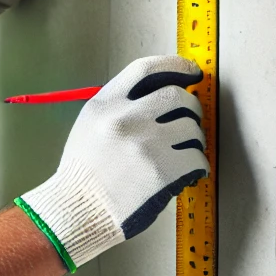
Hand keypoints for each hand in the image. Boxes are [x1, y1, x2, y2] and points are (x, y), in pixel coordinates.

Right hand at [17, 55, 207, 270]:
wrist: (77, 208)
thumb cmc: (84, 171)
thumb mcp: (90, 125)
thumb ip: (121, 106)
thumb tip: (166, 96)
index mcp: (104, 103)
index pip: (146, 69)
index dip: (175, 66)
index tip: (192, 72)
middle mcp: (124, 118)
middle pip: (178, 97)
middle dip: (192, 110)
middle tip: (189, 124)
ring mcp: (144, 144)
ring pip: (192, 129)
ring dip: (194, 142)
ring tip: (182, 154)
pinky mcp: (162, 171)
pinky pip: (197, 159)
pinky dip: (197, 167)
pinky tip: (187, 173)